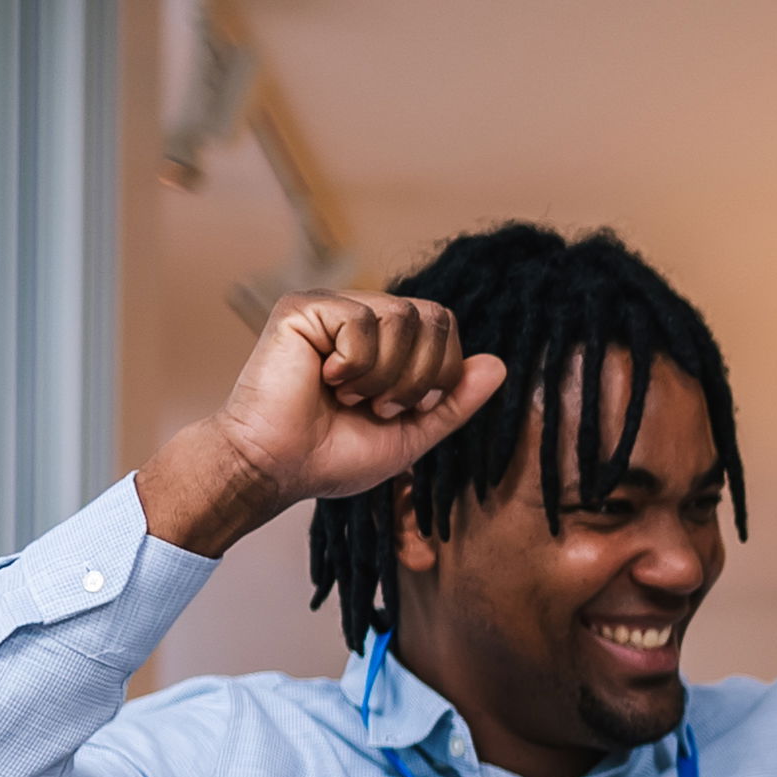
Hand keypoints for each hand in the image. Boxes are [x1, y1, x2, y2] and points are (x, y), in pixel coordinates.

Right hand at [142, 292, 509, 557]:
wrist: (277, 469)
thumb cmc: (333, 455)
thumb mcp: (412, 434)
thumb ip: (454, 401)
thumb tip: (499, 364)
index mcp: (386, 341)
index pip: (445, 327)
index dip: (440, 373)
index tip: (402, 410)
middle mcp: (361, 316)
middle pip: (434, 316)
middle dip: (418, 376)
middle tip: (379, 407)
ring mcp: (332, 307)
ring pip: (403, 317)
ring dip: (386, 375)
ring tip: (350, 397)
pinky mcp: (304, 308)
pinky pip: (362, 322)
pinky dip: (354, 366)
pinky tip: (324, 381)